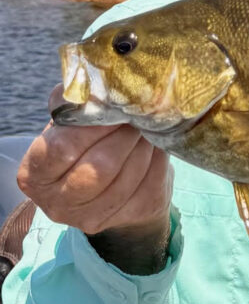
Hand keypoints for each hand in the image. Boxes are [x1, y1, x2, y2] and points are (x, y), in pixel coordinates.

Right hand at [17, 85, 171, 242]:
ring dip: (143, 144)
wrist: (109, 186)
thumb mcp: (68, 127)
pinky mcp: (128, 217)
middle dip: (122, 135)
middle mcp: (58, 203)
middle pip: (99, 167)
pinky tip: (155, 145)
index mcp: (35, 175)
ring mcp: (93, 217)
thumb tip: (93, 86)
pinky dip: (157, 158)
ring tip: (146, 126)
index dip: (90, 126)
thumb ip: (75, 108)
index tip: (111, 106)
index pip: (61, 148)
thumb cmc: (84, 147)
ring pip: (128, 176)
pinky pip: (150, 183)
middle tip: (135, 114)